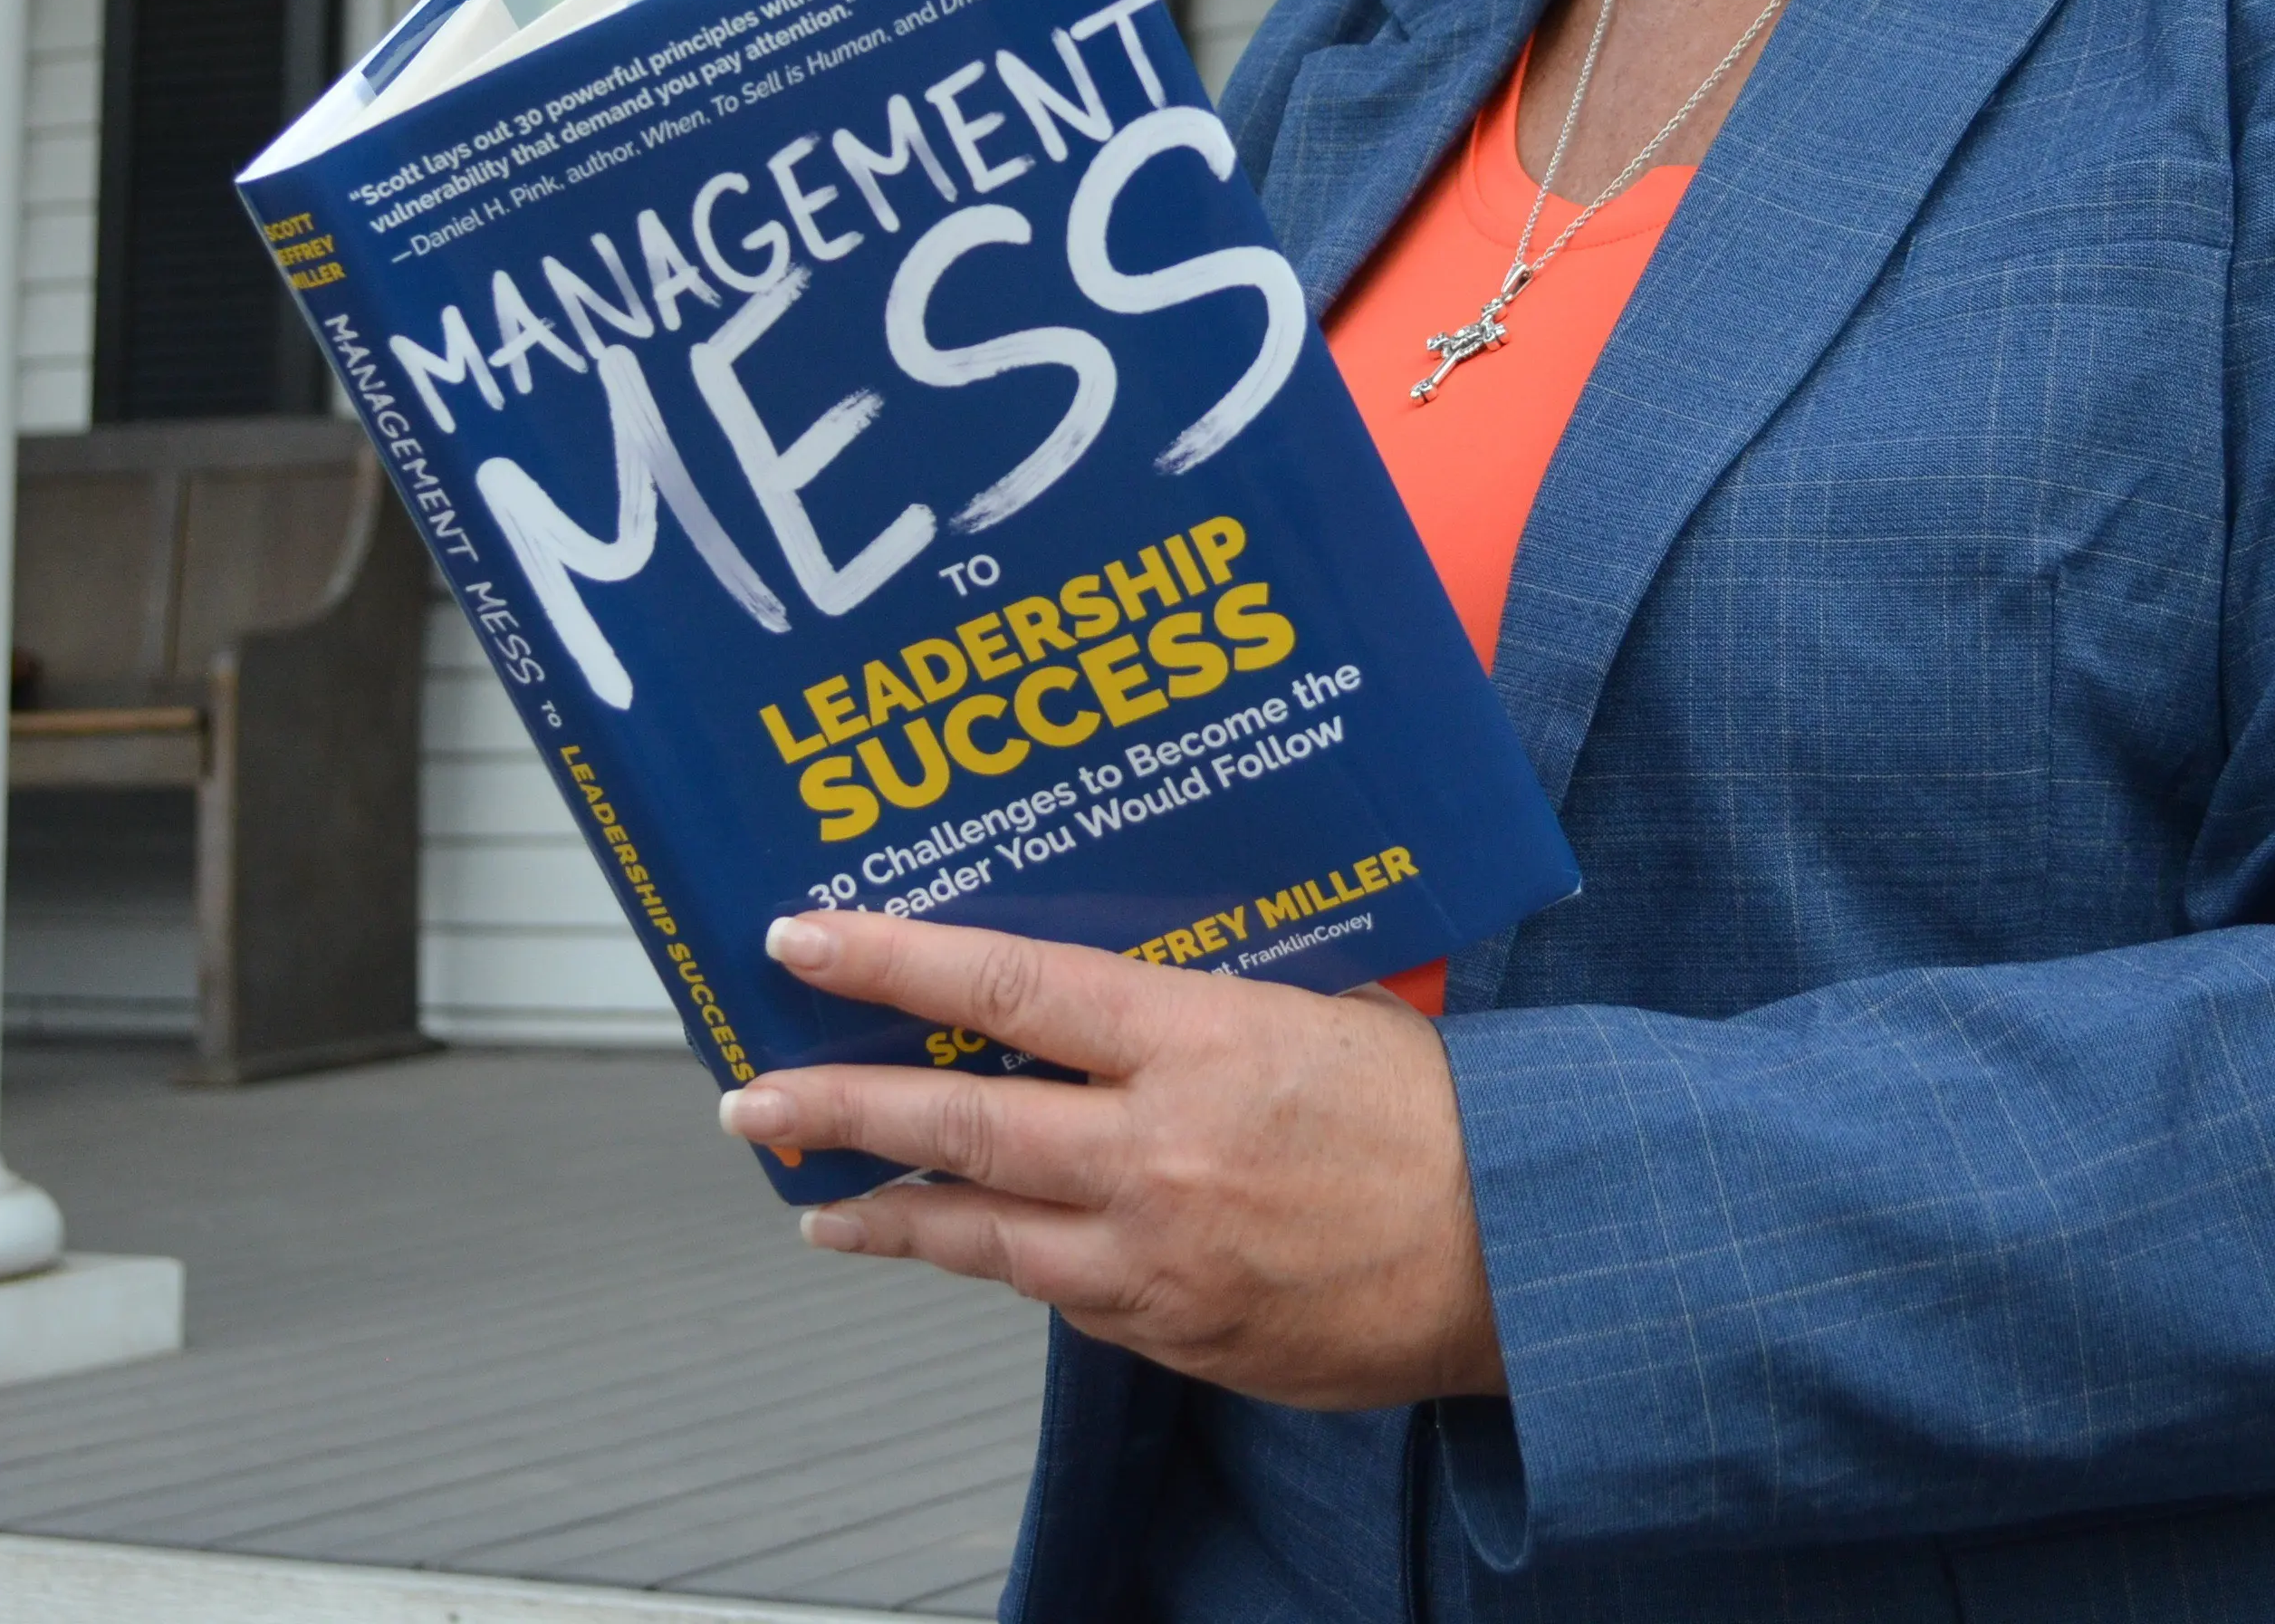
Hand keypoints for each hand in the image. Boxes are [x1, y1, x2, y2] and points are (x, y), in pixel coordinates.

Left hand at [718, 909, 1505, 1410]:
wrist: (1522, 1252)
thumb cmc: (1431, 1112)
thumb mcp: (1311, 1011)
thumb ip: (1190, 1009)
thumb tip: (1088, 993)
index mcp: (1196, 1041)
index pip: (1005, 986)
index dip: (890, 959)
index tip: (802, 940)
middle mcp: (1158, 1150)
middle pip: (956, 1122)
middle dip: (838, 1104)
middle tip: (752, 1094)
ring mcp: (1157, 1256)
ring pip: (978, 1232)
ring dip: (885, 1212)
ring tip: (816, 1198)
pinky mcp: (1174, 1335)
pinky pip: (1056, 1294)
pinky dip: (997, 1265)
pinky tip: (959, 1250)